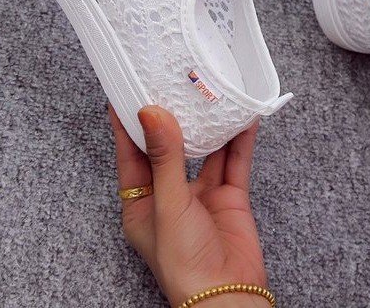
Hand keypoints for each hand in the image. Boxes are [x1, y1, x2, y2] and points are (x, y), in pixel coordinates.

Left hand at [109, 104, 269, 307]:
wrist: (227, 295)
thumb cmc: (184, 263)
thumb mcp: (167, 205)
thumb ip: (164, 158)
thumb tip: (151, 114)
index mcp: (141, 202)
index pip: (131, 154)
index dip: (128, 123)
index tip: (126, 89)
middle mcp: (170, 195)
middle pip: (169, 147)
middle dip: (172, 117)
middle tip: (172, 82)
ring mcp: (201, 195)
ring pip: (205, 151)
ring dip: (208, 125)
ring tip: (209, 93)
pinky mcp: (230, 197)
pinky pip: (234, 162)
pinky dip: (239, 140)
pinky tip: (243, 119)